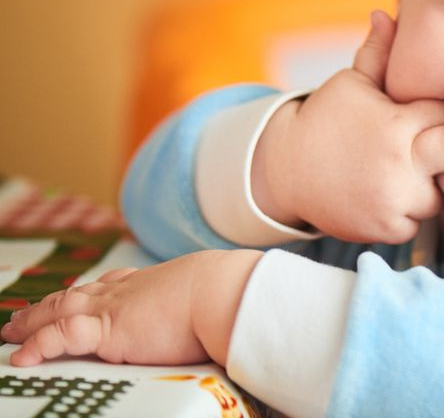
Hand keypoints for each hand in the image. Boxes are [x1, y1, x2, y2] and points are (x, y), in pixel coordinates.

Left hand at [1, 249, 261, 366]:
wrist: (223, 292)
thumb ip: (203, 305)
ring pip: (59, 312)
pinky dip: (37, 345)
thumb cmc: (227, 294)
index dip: (89, 291)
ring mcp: (113, 308)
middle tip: (26, 312)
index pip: (110, 284)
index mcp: (151, 282)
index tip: (79, 293)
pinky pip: (60, 338)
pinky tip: (21, 356)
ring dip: (32, 321)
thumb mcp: (210, 294)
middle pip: (77, 295)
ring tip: (12, 331)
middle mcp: (127, 291)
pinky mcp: (107, 330)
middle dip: (50, 304)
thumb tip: (225, 314)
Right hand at [256, 10, 443, 243]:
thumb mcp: (350, 84)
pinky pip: (419, 219)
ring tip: (417, 167)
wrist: (283, 173)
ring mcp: (396, 200)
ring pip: (442, 191)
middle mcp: (402, 164)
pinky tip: (393, 192)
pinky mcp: (387, 228)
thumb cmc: (323, 121)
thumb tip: (385, 12)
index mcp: (397, 123)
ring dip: (437, 181)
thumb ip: (377, 53)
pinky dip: (412, 209)